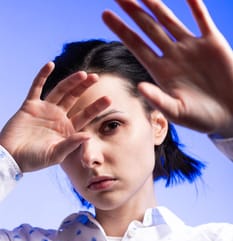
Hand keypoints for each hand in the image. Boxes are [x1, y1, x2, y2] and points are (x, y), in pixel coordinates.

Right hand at [0, 63, 110, 171]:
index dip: (96, 107)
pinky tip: (50, 65)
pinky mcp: (30, 105)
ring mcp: (44, 110)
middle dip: (85, 88)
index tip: (109, 99)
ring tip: (82, 74)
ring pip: (60, 91)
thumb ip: (71, 144)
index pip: (85, 115)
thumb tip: (89, 136)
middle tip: (96, 77)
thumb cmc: (34, 160)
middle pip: (74, 98)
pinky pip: (37, 87)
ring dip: (70, 81)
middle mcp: (58, 117)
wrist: (11, 158)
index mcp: (67, 129)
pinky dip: (42, 76)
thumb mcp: (56, 154)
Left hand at [103, 0, 232, 136]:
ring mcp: (191, 48)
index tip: (105, 14)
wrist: (229, 114)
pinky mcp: (212, 42)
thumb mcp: (177, 112)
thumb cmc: (202, 118)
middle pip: (149, 29)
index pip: (137, 46)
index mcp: (161, 72)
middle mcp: (173, 56)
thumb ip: (158, 99)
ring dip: (156, 4)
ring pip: (170, 20)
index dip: (121, 30)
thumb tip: (139, 87)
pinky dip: (195, 5)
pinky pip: (202, 19)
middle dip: (133, 12)